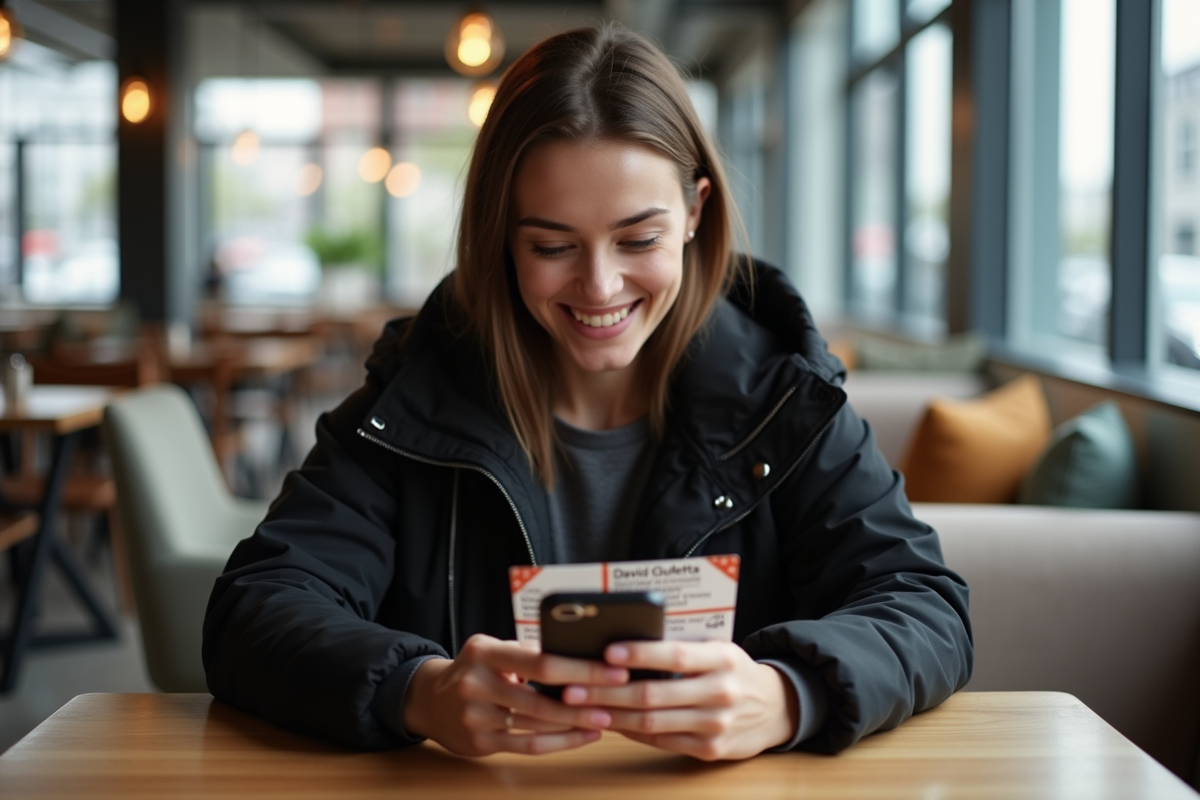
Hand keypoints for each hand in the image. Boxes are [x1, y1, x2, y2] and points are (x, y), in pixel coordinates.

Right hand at [402, 634, 628, 756]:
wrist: (428, 701)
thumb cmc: (473, 670)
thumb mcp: (491, 648)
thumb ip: (526, 650)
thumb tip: (576, 653)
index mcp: (484, 653)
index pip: (539, 661)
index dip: (579, 668)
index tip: (612, 669)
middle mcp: (477, 684)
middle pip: (541, 697)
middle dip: (585, 698)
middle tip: (618, 696)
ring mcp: (476, 717)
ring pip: (537, 725)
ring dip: (576, 724)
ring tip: (606, 717)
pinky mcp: (479, 744)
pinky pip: (527, 746)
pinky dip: (560, 743)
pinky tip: (583, 736)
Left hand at [559, 641, 798, 760]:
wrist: (776, 707)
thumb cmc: (732, 669)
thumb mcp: (716, 648)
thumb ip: (682, 646)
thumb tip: (625, 643)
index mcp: (722, 658)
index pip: (676, 655)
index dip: (641, 653)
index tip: (607, 652)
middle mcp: (721, 692)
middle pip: (654, 694)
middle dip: (607, 692)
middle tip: (572, 687)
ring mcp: (716, 725)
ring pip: (652, 722)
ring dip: (612, 715)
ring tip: (580, 707)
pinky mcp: (711, 750)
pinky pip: (661, 741)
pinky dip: (631, 732)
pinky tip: (610, 722)